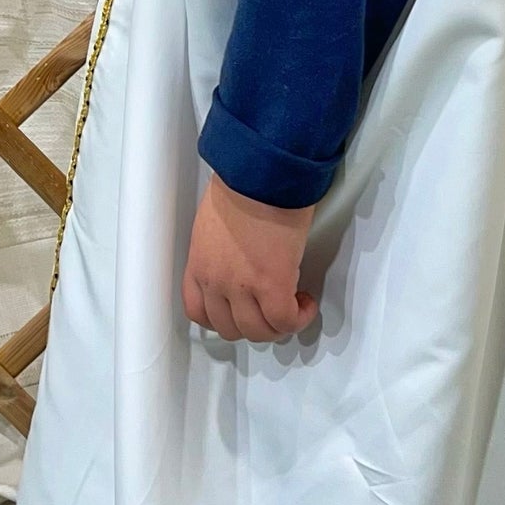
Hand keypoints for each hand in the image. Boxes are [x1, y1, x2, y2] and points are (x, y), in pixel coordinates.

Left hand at [181, 174, 318, 342]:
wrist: (260, 172)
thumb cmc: (241, 182)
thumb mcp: (215, 221)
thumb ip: (220, 247)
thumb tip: (240, 252)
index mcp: (199, 264)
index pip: (198, 312)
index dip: (222, 318)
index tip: (239, 309)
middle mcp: (215, 281)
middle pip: (230, 328)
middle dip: (253, 324)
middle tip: (271, 308)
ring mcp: (242, 287)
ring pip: (258, 331)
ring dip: (277, 325)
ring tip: (293, 306)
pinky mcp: (272, 285)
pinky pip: (285, 321)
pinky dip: (298, 319)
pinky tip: (306, 303)